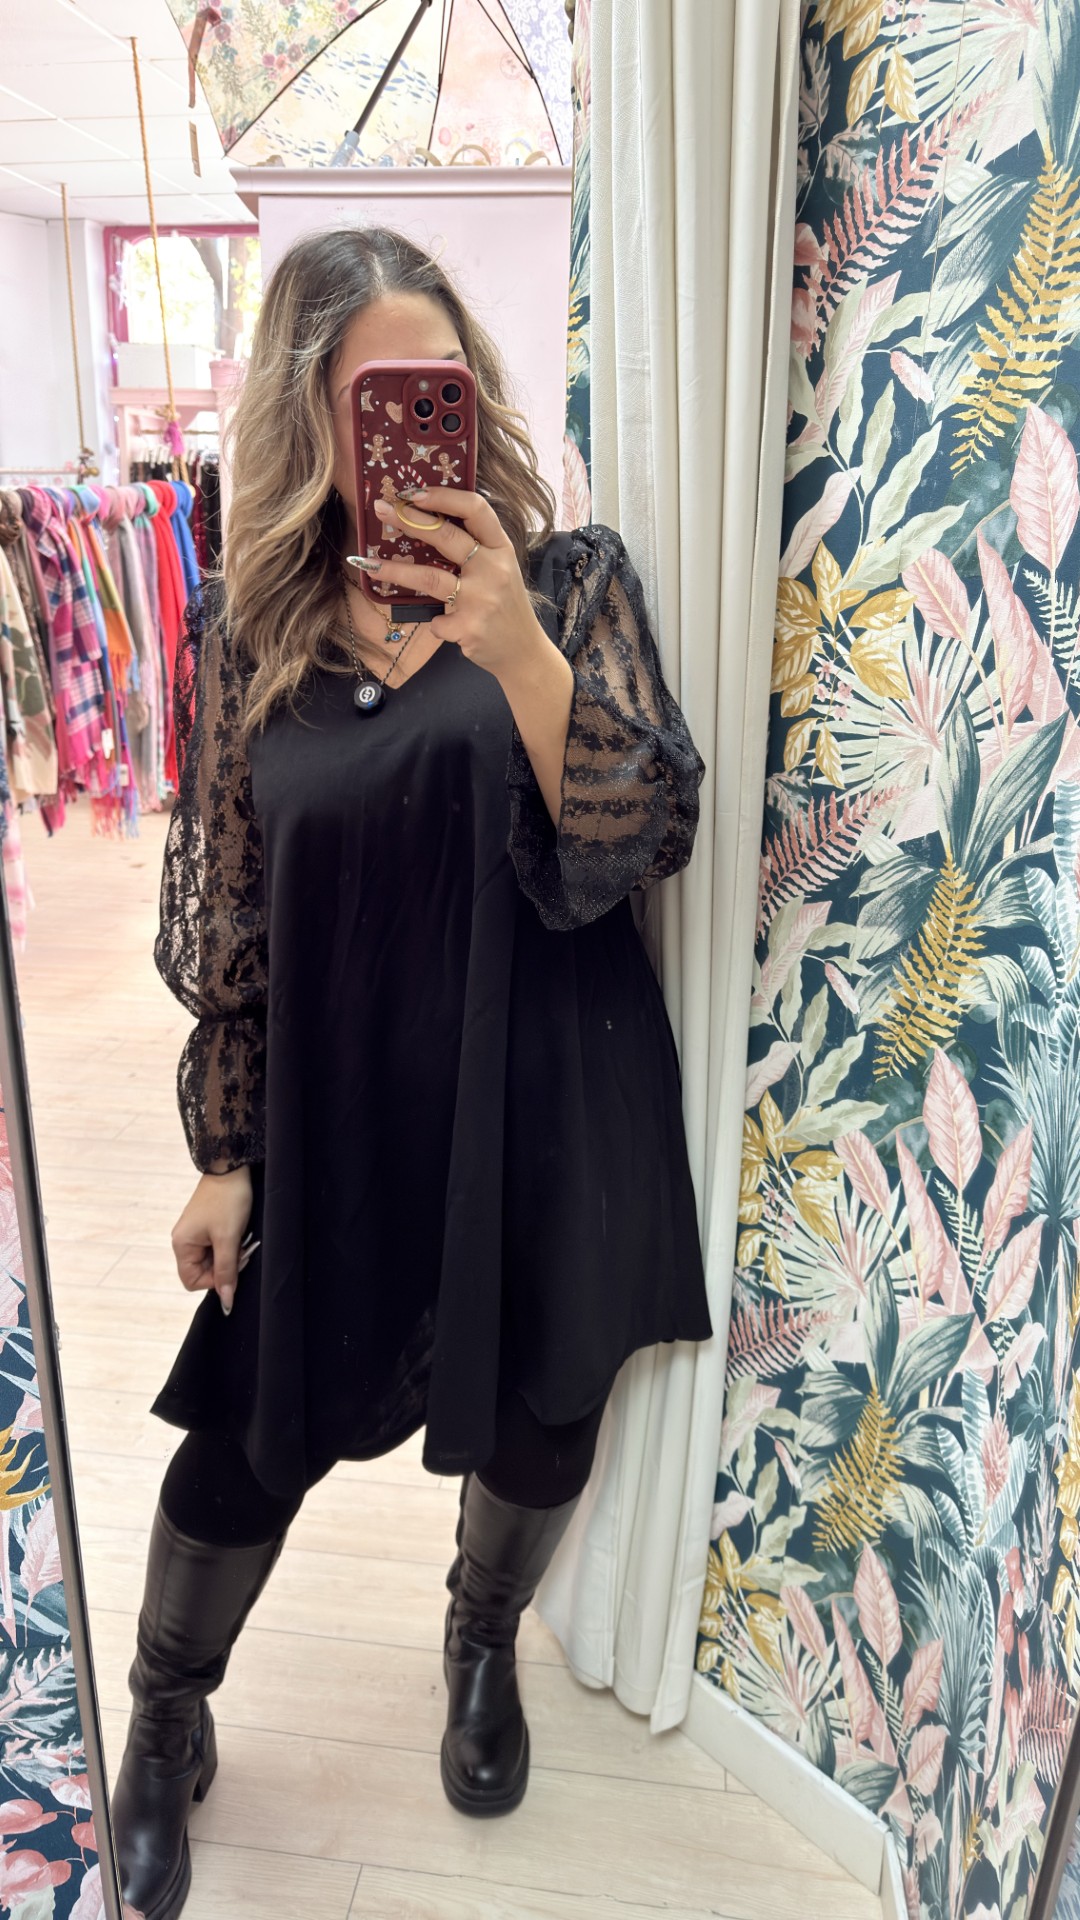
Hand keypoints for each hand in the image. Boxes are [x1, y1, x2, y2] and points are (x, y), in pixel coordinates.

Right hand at [171, 1166, 252, 1316]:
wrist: (231, 1168)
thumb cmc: (228, 1201)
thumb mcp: (229, 1239)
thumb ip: (226, 1272)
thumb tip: (226, 1301)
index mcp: (182, 1245)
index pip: (192, 1282)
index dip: (214, 1281)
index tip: (233, 1266)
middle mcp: (183, 1241)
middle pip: (203, 1271)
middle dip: (224, 1266)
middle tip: (241, 1250)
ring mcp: (194, 1233)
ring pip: (212, 1259)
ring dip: (228, 1255)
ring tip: (240, 1239)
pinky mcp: (205, 1226)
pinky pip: (215, 1246)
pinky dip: (228, 1245)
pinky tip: (238, 1233)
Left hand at [370, 488, 548, 682]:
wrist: (523, 651)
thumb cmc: (504, 605)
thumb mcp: (500, 568)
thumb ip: (475, 548)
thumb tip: (426, 523)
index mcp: (501, 548)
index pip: (475, 509)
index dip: (444, 497)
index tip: (414, 493)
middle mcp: (493, 568)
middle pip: (446, 536)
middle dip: (409, 520)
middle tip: (381, 510)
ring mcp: (482, 599)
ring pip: (429, 577)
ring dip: (394, 571)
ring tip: (368, 564)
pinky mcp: (469, 627)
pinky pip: (437, 621)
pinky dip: (435, 623)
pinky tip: (442, 626)